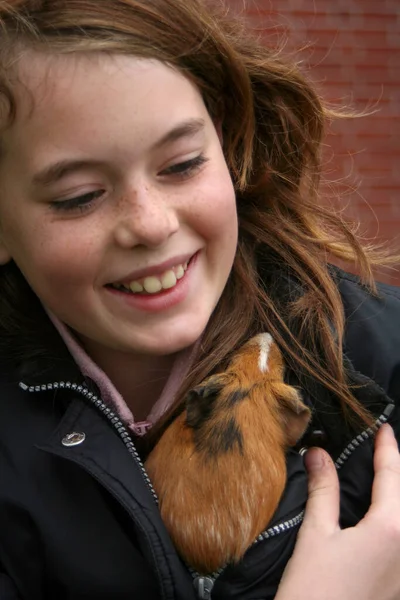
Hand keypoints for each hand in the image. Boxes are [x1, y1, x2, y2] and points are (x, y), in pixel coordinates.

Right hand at [275, 424, 399, 599]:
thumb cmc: (314, 593)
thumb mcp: (316, 535)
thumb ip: (323, 490)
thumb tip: (318, 454)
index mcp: (390, 529)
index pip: (392, 475)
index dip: (387, 448)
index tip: (384, 428)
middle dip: (396, 472)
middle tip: (383, 451)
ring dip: (396, 498)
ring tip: (381, 482)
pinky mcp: (399, 586)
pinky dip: (393, 522)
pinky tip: (378, 521)